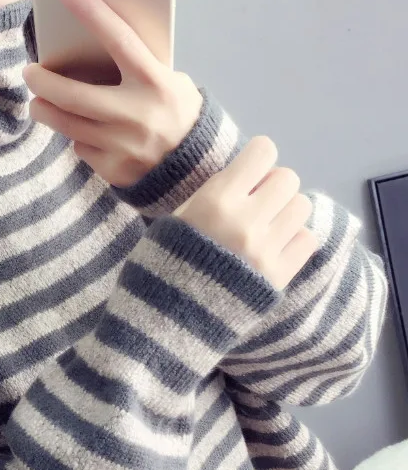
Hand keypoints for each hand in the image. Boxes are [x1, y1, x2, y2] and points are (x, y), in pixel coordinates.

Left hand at [23, 0, 203, 187]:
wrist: (196, 170)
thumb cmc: (178, 115)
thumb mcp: (171, 84)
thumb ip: (138, 70)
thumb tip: (94, 53)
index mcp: (154, 82)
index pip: (117, 37)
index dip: (89, 9)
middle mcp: (136, 113)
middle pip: (73, 95)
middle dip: (43, 83)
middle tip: (30, 74)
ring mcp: (123, 144)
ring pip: (67, 125)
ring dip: (45, 111)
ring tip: (38, 104)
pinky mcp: (113, 168)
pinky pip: (82, 149)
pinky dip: (78, 139)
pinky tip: (84, 135)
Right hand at [175, 136, 318, 289]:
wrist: (167, 317)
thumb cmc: (164, 263)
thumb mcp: (177, 218)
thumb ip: (214, 193)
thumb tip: (250, 176)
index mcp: (216, 201)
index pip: (263, 152)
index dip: (256, 159)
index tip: (248, 174)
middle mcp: (245, 221)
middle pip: (287, 178)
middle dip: (271, 188)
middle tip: (255, 205)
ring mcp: (266, 250)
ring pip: (301, 206)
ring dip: (284, 212)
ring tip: (264, 229)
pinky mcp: (279, 276)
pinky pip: (307, 239)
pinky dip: (292, 240)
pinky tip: (271, 249)